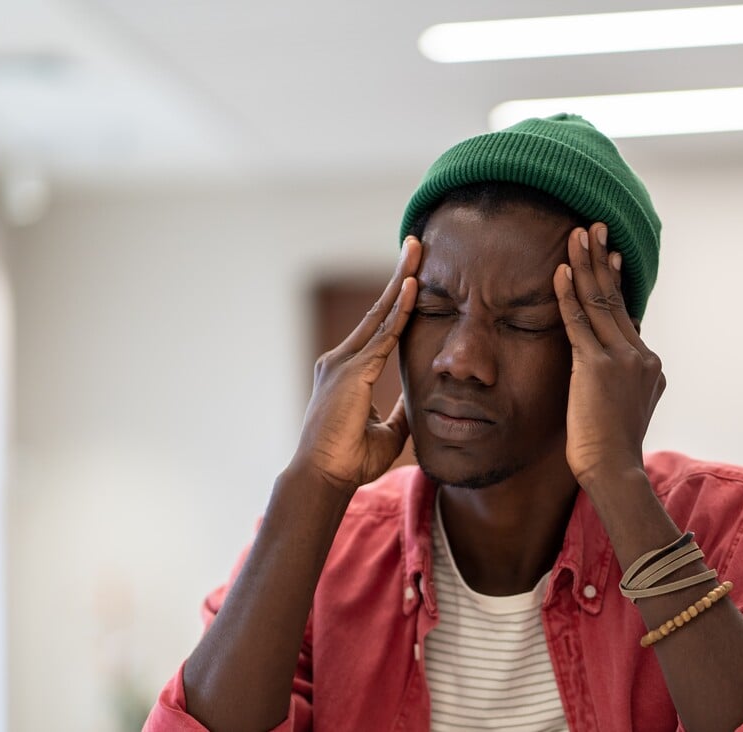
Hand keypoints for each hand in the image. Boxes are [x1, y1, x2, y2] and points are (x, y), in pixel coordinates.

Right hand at [288, 238, 420, 496]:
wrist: (324, 477)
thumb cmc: (349, 460)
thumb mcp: (387, 432)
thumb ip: (400, 412)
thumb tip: (418, 402)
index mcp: (347, 372)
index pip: (379, 328)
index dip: (397, 301)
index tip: (412, 276)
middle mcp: (341, 360)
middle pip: (377, 309)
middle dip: (399, 276)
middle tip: (416, 245)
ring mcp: (344, 362)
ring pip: (380, 313)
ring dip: (401, 280)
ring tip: (416, 251)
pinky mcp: (352, 371)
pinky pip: (383, 333)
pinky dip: (400, 309)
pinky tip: (413, 286)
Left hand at [554, 223, 665, 486]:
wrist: (614, 471)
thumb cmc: (611, 449)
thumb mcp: (626, 408)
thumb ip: (623, 382)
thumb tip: (616, 365)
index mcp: (648, 364)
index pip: (626, 313)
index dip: (615, 281)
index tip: (609, 255)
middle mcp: (641, 355)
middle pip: (616, 298)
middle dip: (602, 259)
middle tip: (594, 227)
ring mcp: (622, 359)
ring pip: (601, 302)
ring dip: (587, 264)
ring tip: (578, 233)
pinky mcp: (597, 367)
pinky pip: (579, 322)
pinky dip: (568, 294)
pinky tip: (560, 271)